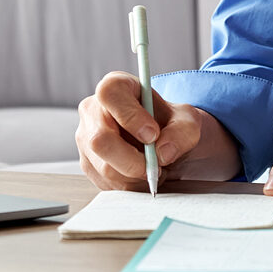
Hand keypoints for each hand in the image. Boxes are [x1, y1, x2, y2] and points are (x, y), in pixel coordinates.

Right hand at [76, 71, 240, 188]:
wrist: (164, 141)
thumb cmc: (170, 123)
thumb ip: (181, 132)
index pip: (110, 95)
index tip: (153, 134)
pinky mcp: (88, 164)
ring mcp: (85, 139)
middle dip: (133, 160)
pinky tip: (143, 175)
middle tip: (157, 166)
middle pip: (100, 139)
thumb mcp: (187, 121)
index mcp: (115, 86)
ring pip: (104, 167)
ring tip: (155, 169)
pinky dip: (131, 186)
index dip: (130, 116)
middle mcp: (93, 110)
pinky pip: (107, 183)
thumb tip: (163, 152)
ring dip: (136, 176)